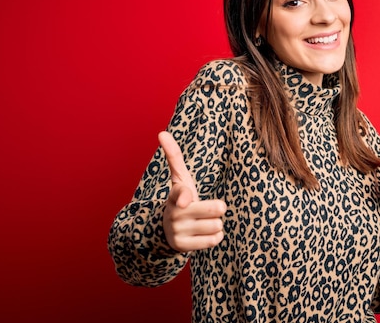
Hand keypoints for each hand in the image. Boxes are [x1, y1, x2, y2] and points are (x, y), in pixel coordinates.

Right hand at [158, 131, 226, 251]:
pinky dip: (214, 237)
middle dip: (217, 208)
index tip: (186, 199)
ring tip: (203, 221)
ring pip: (217, 225)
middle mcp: (175, 213)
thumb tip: (161, 132)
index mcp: (175, 195)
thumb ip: (174, 157)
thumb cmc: (181, 198)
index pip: (181, 194)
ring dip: (215, 223)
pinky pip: (214, 240)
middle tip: (206, 209)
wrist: (167, 230)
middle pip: (216, 209)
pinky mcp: (183, 247)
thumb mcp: (179, 179)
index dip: (185, 197)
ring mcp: (177, 231)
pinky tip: (203, 233)